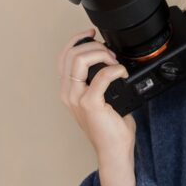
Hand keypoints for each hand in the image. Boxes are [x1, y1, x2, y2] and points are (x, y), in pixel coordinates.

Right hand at [57, 28, 135, 160]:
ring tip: (115, 63)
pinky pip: (101, 76)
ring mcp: (77, 99)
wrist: (114, 151)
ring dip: (101, 54)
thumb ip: (98, 82)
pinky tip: (121, 73)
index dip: (77, 40)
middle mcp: (68, 93)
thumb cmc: (110, 128)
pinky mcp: (90, 104)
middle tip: (110, 54)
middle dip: (93, 46)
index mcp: (68, 90)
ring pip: (80, 60)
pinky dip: (114, 70)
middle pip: (71, 54)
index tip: (92, 34)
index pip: (64, 56)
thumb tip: (111, 63)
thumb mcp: (100, 100)